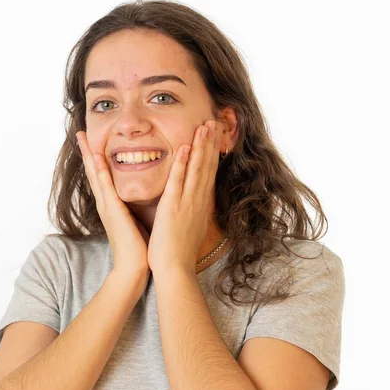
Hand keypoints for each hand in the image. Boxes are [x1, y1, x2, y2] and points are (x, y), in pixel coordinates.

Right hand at [76, 131, 150, 282]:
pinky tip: (95, 157)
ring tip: (82, 137)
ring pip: (96, 175)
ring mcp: (107, 207)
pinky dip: (99, 171)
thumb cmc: (139, 247)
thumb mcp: (135, 220)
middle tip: (80, 133)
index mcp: (112, 205)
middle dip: (87, 152)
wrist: (134, 268)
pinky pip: (105, 186)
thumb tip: (139, 198)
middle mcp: (106, 204)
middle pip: (94, 172)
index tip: (92, 142)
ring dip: (88, 155)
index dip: (96, 159)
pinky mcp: (113, 211)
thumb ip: (133, 208)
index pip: (102, 177)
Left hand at [147, 120, 221, 274]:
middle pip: (207, 166)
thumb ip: (194, 212)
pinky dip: (183, 164)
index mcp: (201, 204)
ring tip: (205, 125)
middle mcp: (198, 200)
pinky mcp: (173, 208)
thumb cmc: (179, 252)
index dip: (212, 152)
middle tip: (214, 120)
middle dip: (211, 142)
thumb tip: (198, 204)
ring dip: (201, 146)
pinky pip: (179, 181)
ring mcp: (187, 203)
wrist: (175, 269)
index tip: (215, 135)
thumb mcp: (192, 227)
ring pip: (197, 169)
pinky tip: (186, 147)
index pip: (209, 173)